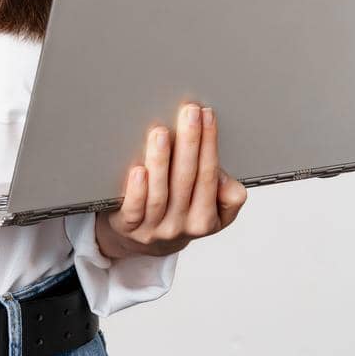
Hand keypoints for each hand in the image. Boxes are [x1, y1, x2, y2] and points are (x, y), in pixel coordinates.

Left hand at [95, 100, 247, 259]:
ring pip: (159, 193)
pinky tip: (138, 170)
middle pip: (186, 179)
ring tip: (161, 133)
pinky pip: (133, 210)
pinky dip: (137, 190)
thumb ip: (227, 196)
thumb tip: (226, 182)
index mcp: (205, 219)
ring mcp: (153, 228)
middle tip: (189, 113)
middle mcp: (180, 225)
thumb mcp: (212, 212)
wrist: (143, 242)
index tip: (207, 115)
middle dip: (190, 142)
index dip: (209, 144)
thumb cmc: (179, 214)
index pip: (208, 175)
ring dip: (161, 161)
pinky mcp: (128, 227)